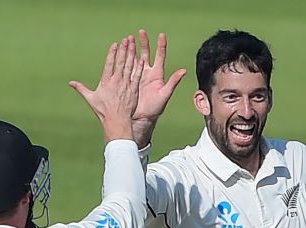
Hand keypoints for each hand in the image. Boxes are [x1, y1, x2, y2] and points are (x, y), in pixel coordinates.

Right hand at [69, 36, 144, 141]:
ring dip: (131, 54)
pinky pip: (136, 76)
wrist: (116, 121)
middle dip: (124, 49)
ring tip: (133, 44)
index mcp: (106, 81)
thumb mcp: (90, 99)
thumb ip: (81, 88)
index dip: (112, 53)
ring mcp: (125, 85)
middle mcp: (116, 81)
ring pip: (129, 66)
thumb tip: (70, 83)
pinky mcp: (133, 90)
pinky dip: (139, 67)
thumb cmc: (103, 111)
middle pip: (120, 62)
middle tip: (127, 39)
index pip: (109, 64)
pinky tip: (141, 59)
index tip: (115, 44)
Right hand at [132, 30, 186, 147]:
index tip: (161, 35)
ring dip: (132, 47)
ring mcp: (138, 75)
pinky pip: (127, 66)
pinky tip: (121, 50)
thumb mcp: (165, 94)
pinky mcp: (130, 79)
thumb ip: (173, 82)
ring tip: (129, 38)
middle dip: (144, 42)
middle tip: (141, 32)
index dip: (161, 45)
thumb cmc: (155, 108)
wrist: (142, 117)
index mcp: (157, 75)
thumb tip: (184, 71)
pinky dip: (125, 57)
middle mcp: (148, 73)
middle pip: (147, 53)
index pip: (160, 56)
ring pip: (136, 57)